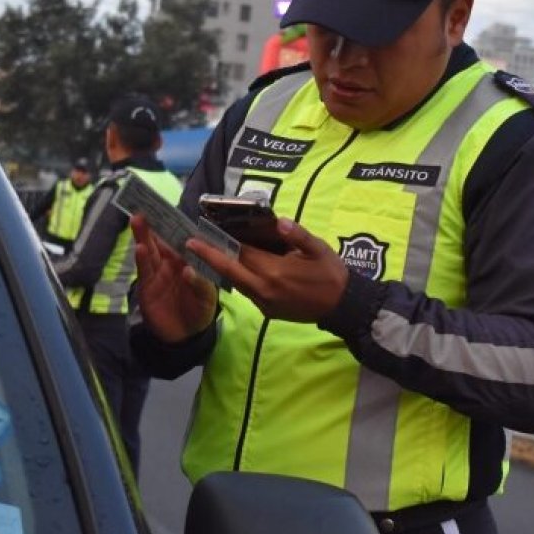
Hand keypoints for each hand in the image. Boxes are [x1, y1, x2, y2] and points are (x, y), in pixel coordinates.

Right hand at [131, 214, 217, 343]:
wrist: (185, 335)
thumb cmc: (199, 309)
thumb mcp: (207, 297)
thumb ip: (200, 284)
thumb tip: (188, 270)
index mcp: (186, 260)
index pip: (180, 238)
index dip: (174, 223)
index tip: (167, 207)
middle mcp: (170, 262)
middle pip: (161, 240)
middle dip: (153, 224)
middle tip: (146, 206)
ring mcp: (157, 273)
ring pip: (149, 251)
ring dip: (143, 236)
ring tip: (138, 219)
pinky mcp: (147, 286)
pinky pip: (144, 271)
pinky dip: (141, 260)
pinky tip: (139, 248)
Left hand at [186, 218, 347, 321]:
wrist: (342, 306)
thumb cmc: (331, 274)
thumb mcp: (319, 249)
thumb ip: (298, 235)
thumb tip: (280, 222)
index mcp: (275, 272)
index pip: (241, 254)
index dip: (221, 243)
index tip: (202, 233)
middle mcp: (265, 289)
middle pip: (231, 271)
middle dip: (209, 256)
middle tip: (190, 244)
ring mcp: (265, 303)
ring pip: (237, 284)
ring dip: (222, 269)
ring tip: (207, 254)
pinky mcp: (268, 312)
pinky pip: (248, 293)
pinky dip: (239, 280)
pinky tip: (234, 269)